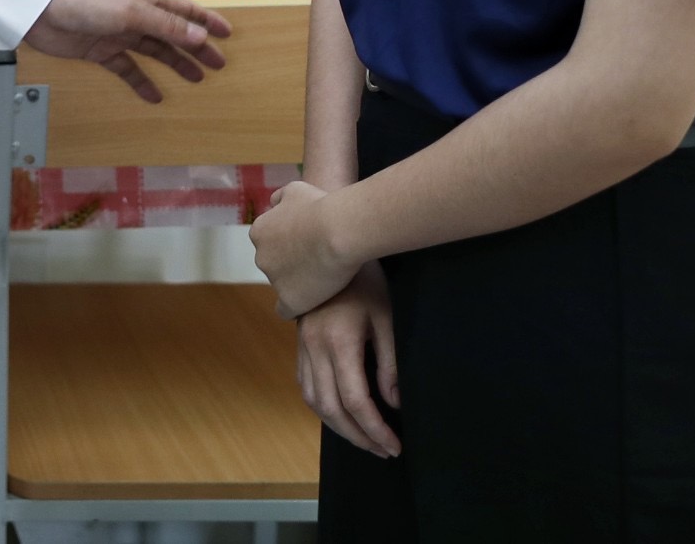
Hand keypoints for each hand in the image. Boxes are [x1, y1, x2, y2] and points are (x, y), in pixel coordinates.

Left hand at [22, 0, 231, 101]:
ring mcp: (117, 33)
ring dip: (175, 64)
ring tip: (196, 80)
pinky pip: (127, 69)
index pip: (184, 11)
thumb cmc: (87, 1)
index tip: (228, 33)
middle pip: (173, 34)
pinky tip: (155, 96)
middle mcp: (135, 15)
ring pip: (153, 51)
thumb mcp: (131, 12)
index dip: (206, 22)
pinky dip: (141, 82)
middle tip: (218, 65)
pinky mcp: (100, 51)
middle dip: (197, 48)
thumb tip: (201, 38)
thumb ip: (166, 26)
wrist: (40, 9)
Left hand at [251, 179, 357, 316]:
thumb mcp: (296, 190)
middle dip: (292, 264)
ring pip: (284, 286)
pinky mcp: (291, 300)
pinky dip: (298, 307)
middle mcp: (261, 257)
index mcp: (260, 232)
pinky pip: (287, 310)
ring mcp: (274, 281)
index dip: (289, 246)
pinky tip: (311, 304)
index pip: (269, 244)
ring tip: (324, 280)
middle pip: (274, 265)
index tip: (308, 246)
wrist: (338, 231)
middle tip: (319, 262)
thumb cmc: (320, 206)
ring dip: (299, 283)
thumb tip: (273, 204)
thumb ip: (281, 199)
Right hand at [296, 261, 399, 457]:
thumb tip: (393, 403)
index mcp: (337, 342)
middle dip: (358, 436)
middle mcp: (314, 347)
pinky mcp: (299, 342)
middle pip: (331, 408)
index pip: (356, 400)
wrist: (329, 244)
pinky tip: (339, 413)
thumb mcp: (386, 317)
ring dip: (338, 426)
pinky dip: (321, 406)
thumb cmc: (365, 279)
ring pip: (313, 400)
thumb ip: (390, 363)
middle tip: (383, 450)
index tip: (394, 445)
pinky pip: (304, 385)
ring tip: (363, 439)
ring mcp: (302, 345)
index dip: (376, 428)